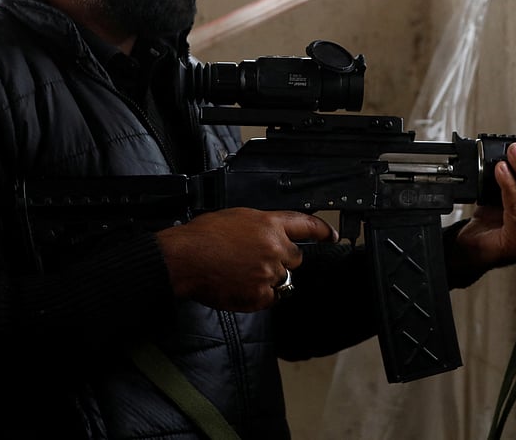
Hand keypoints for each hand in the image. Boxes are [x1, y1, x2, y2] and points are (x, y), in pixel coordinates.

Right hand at [156, 207, 337, 311]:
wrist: (184, 258)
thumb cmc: (202, 236)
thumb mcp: (236, 217)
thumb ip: (261, 227)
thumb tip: (271, 235)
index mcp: (269, 224)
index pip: (306, 224)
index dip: (322, 230)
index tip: (331, 235)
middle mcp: (274, 247)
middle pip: (295, 258)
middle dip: (281, 260)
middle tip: (256, 260)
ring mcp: (268, 272)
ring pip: (281, 280)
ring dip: (268, 278)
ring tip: (241, 273)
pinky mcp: (259, 294)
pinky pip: (270, 298)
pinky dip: (257, 295)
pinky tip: (239, 285)